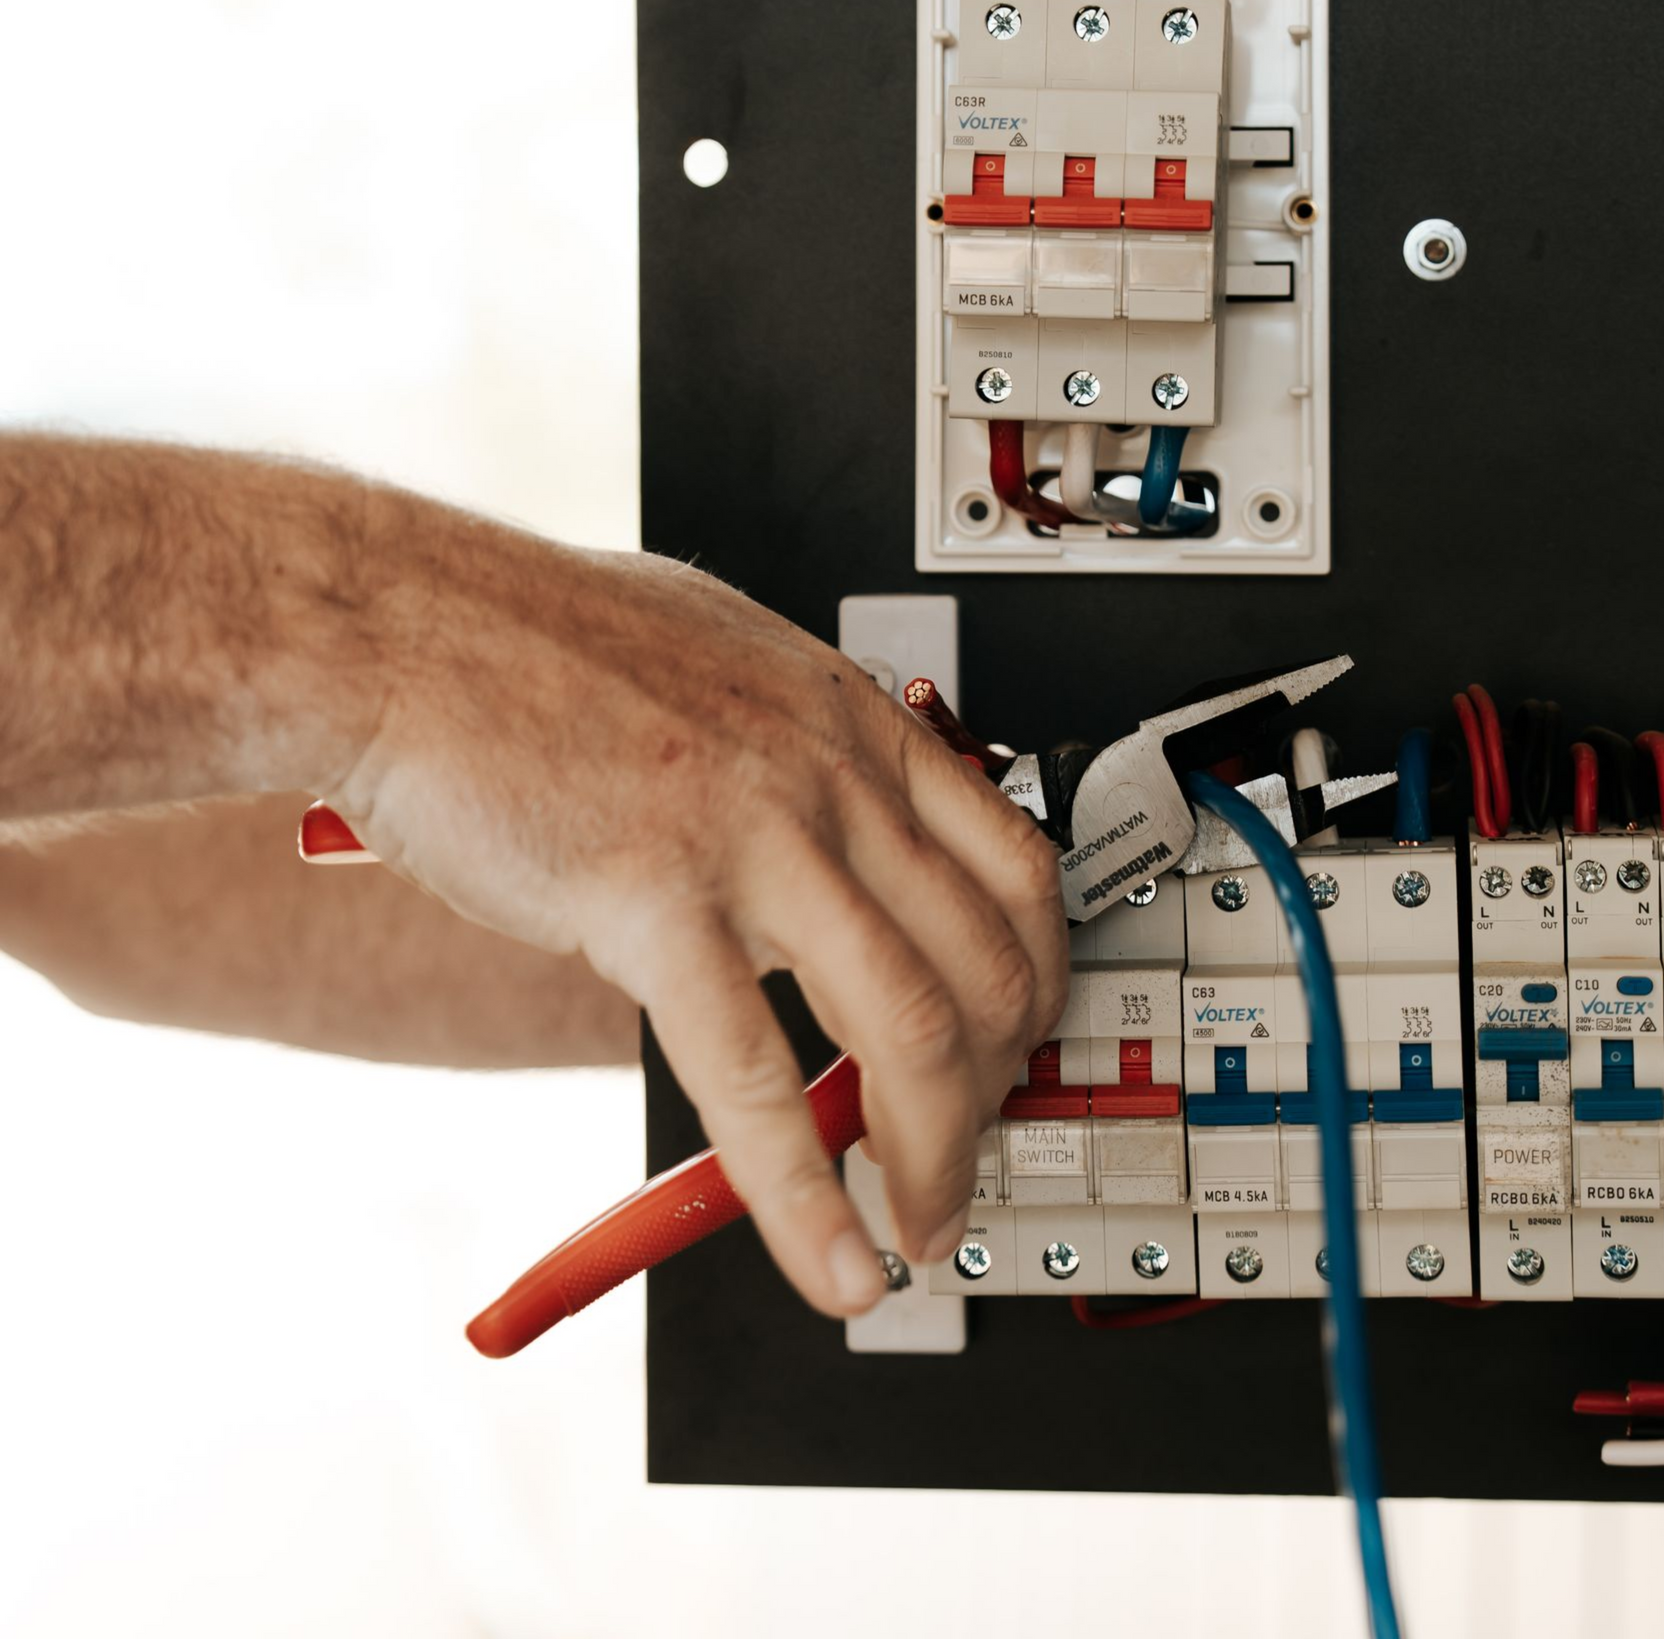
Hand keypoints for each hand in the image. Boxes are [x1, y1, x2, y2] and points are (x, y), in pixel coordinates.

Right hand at [331, 536, 1067, 1314]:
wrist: (405, 624)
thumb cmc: (537, 644)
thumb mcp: (727, 665)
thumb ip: (802, 753)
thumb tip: (840, 839)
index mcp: (851, 720)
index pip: (1019, 870)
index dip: (1039, 986)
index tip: (1019, 1050)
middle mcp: (827, 776)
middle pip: (988, 965)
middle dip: (998, 1096)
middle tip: (968, 1161)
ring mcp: (750, 837)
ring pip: (908, 1030)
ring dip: (934, 1160)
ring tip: (918, 1230)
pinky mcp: (650, 900)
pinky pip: (754, 1079)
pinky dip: (806, 1198)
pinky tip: (832, 1260)